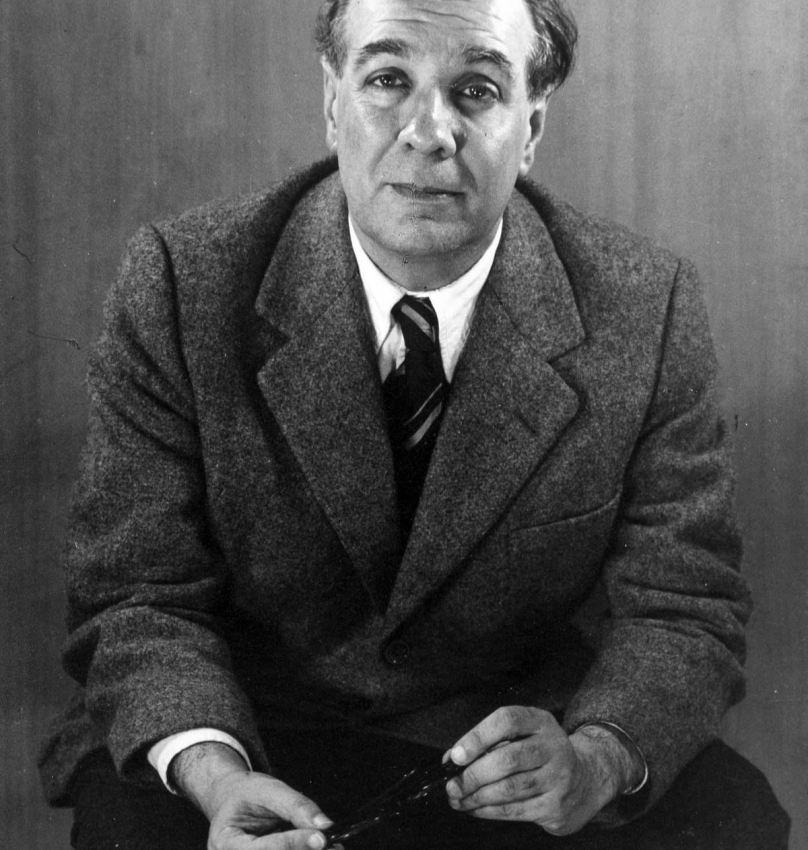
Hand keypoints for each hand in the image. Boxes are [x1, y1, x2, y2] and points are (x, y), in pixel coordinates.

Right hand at [171, 742, 333, 849]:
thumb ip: (296, 806)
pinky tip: (321, 849)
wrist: (231, 801)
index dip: (293, 844)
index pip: (264, 849)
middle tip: (334, 846)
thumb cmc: (247, 794)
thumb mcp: (269, 789)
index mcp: (226, 842)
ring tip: (333, 848)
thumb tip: (324, 826)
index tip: (321, 839)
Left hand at [444, 707, 632, 835]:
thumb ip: (489, 742)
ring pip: (510, 788)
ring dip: (477, 796)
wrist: (585, 780)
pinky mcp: (556, 805)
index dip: (478, 737)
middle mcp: (553, 746)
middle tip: (451, 785)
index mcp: (540, 722)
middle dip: (473, 775)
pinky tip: (474, 809)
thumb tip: (452, 759)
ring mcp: (558, 777)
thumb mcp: (523, 735)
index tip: (455, 756)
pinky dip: (489, 811)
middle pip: (507, 759)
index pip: (507, 721)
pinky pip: (516, 810)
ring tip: (457, 799)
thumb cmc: (539, 753)